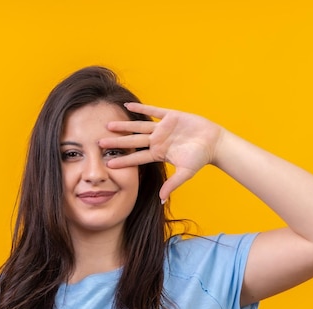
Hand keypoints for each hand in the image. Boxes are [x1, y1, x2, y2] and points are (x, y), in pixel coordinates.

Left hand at [100, 102, 223, 201]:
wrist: (214, 142)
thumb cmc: (200, 158)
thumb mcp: (185, 173)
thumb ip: (172, 184)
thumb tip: (161, 199)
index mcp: (158, 153)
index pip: (137, 157)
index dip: (123, 160)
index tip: (108, 164)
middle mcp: (157, 140)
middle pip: (133, 141)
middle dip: (117, 143)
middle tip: (99, 144)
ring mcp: (162, 128)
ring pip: (139, 126)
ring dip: (124, 126)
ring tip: (108, 125)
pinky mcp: (170, 116)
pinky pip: (153, 111)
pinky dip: (141, 108)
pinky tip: (127, 106)